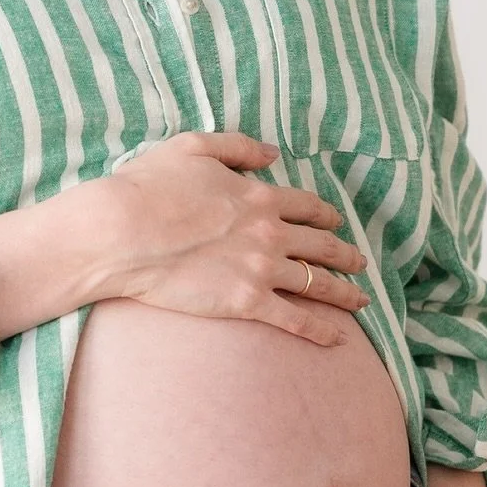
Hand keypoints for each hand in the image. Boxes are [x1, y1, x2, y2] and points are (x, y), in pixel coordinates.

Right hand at [98, 132, 369, 344]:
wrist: (125, 231)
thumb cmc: (150, 186)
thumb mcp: (192, 147)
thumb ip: (237, 146)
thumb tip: (272, 153)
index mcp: (258, 195)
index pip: (306, 205)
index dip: (325, 214)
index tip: (336, 221)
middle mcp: (269, 232)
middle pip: (321, 245)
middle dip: (345, 254)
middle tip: (360, 263)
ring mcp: (261, 269)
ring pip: (317, 283)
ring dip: (344, 292)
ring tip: (361, 300)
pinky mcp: (247, 302)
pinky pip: (295, 320)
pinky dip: (320, 331)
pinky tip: (337, 340)